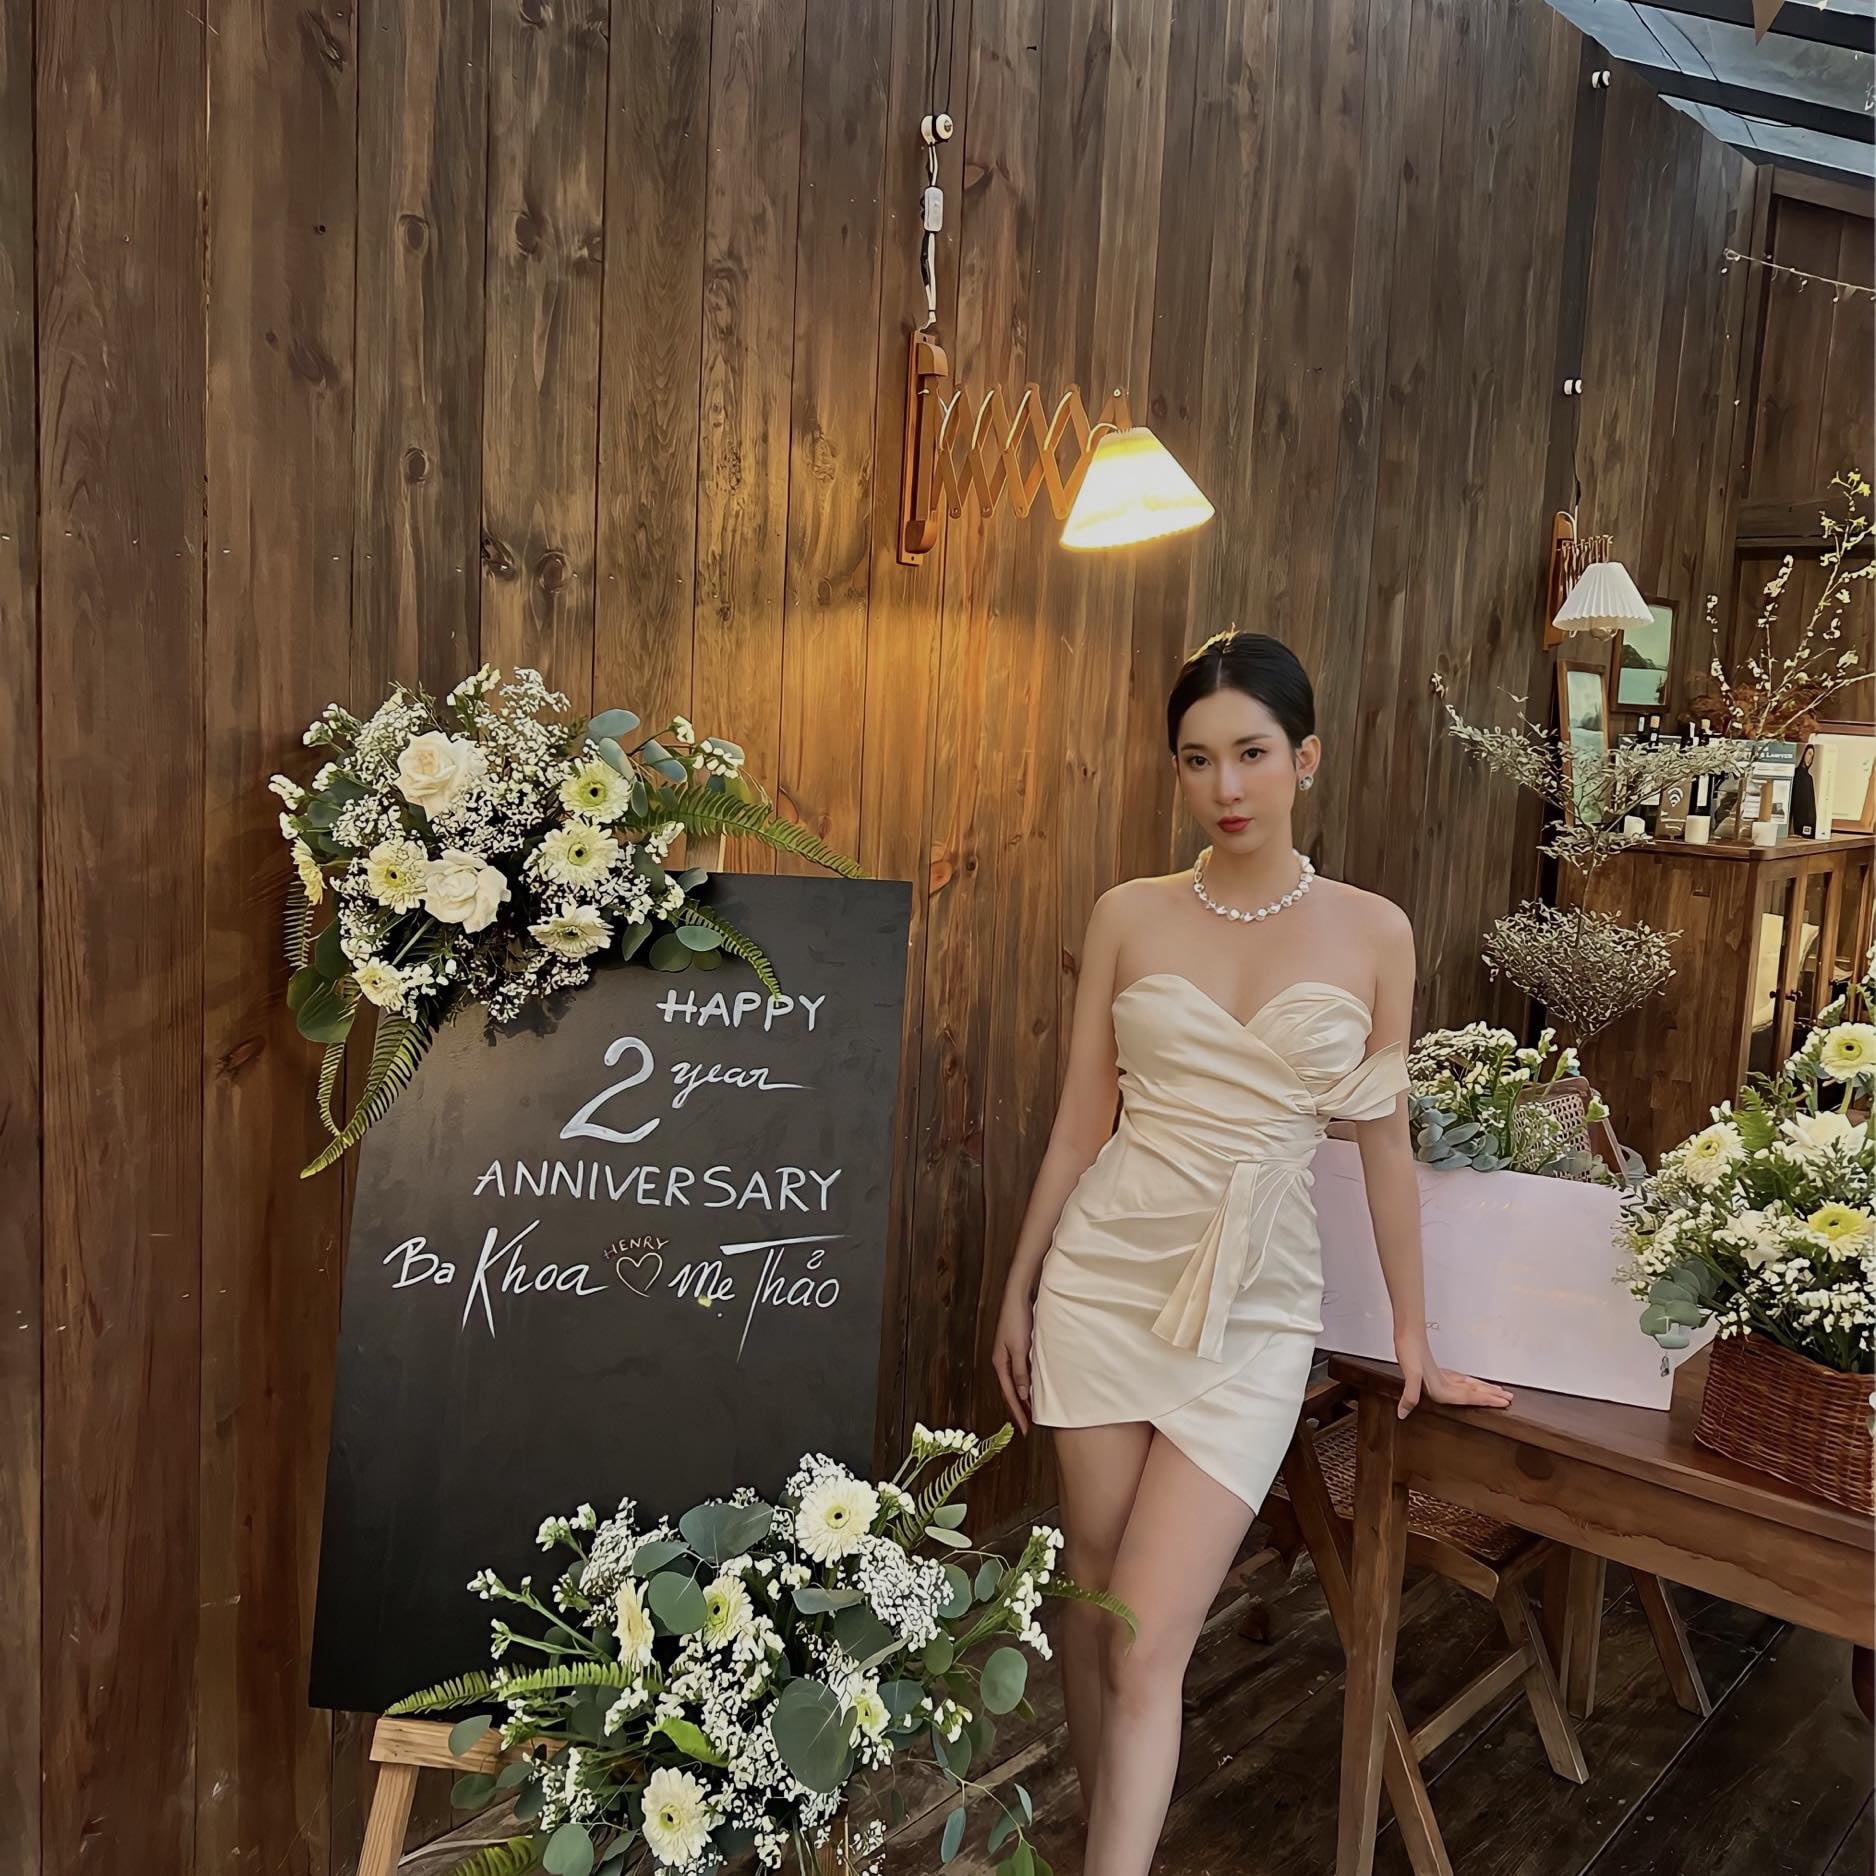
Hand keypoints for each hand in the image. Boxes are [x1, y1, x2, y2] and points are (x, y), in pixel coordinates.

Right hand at [991, 1289, 1034, 1433]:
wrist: (1018, 1297)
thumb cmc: (1018, 1320)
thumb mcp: (1020, 1349)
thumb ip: (1021, 1372)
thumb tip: (1023, 1395)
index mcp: (1000, 1363)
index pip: (1010, 1394)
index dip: (1017, 1412)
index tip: (1024, 1428)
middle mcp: (1002, 1361)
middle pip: (1010, 1390)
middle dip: (1018, 1408)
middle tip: (1027, 1425)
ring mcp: (1008, 1354)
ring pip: (1015, 1382)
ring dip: (1022, 1397)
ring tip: (1030, 1411)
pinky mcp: (1015, 1348)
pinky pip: (1020, 1372)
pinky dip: (1025, 1383)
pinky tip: (1032, 1386)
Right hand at [1395, 1331, 1511, 1417]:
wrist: (1404, 1335)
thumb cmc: (1409, 1351)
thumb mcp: (1411, 1374)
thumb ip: (1410, 1395)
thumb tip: (1402, 1414)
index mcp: (1439, 1391)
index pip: (1468, 1399)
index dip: (1486, 1401)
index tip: (1502, 1403)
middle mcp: (1442, 1388)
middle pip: (1472, 1396)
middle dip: (1490, 1398)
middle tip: (1509, 1400)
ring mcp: (1441, 1381)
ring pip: (1468, 1389)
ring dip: (1483, 1392)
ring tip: (1498, 1394)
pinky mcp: (1439, 1373)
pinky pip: (1461, 1381)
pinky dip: (1471, 1383)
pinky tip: (1475, 1384)